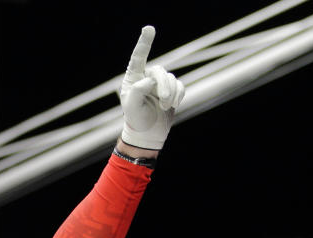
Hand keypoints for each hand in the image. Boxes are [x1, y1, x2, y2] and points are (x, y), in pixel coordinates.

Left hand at [119, 26, 184, 149]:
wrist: (148, 133)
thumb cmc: (136, 119)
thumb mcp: (131, 106)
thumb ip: (137, 91)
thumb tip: (150, 80)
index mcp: (133, 78)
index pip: (138, 58)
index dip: (144, 43)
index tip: (148, 29)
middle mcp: (147, 77)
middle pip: (160, 71)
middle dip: (164, 86)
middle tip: (163, 102)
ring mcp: (160, 83)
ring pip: (171, 79)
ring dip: (170, 94)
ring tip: (164, 107)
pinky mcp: (172, 90)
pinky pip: (180, 86)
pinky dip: (178, 96)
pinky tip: (173, 105)